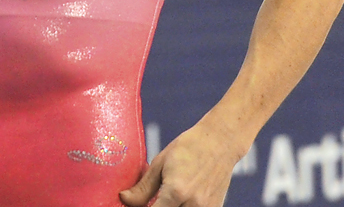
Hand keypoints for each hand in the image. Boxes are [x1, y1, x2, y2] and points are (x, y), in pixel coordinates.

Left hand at [119, 122, 242, 206]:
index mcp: (176, 191)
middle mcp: (193, 204)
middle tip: (152, 201)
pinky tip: (180, 200)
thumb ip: (143, 187)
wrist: (220, 142)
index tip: (138, 205)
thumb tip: (124, 199)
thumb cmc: (188, 147)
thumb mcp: (160, 163)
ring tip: (165, 199)